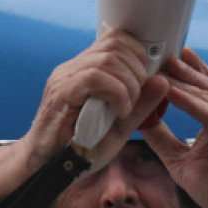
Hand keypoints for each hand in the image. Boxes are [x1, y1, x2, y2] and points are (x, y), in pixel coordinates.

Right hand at [14, 29, 170, 173]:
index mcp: (85, 70)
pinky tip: (119, 111)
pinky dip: (116, 93)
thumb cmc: (79, 149)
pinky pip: (94, 77)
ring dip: (128, 84)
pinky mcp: (60, 93)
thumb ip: (141, 105)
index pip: (115, 38)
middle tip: (137, 97)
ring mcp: (65, 78)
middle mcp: (73, 68)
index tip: (145, 79)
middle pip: (114, 44)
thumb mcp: (119, 127)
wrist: (45, 168)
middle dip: (137, 70)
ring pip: (107, 59)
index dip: (137, 53)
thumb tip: (162, 81)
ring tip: (127, 107)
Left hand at [141, 47, 207, 207]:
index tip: (157, 57)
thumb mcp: (180, 160)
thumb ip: (163, 139)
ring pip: (207, 94)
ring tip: (161, 66)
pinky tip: (174, 93)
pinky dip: (191, 103)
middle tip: (155, 51)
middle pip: (203, 83)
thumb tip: (139, 121)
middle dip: (179, 67)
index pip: (199, 86)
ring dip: (182, 80)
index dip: (181, 70)